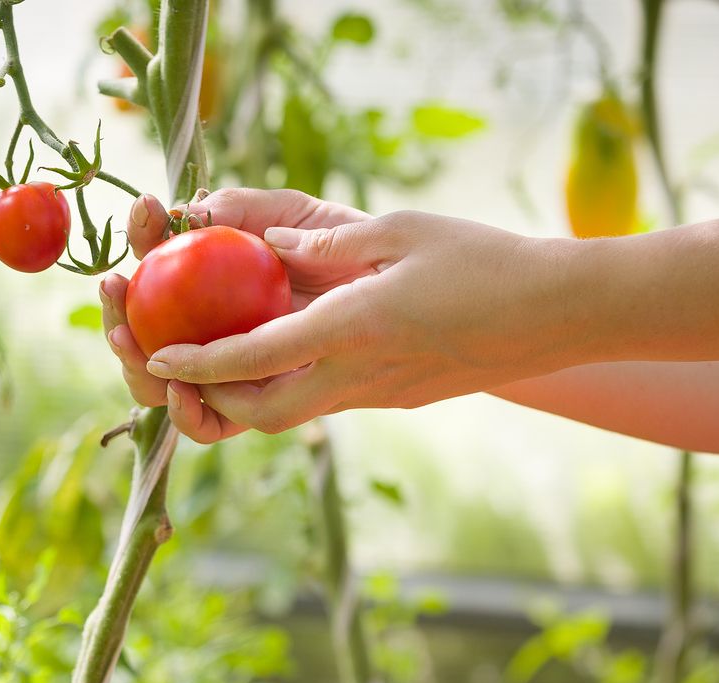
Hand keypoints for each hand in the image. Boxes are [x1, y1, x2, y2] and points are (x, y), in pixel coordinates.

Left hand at [100, 187, 572, 441]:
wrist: (560, 315)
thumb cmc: (488, 261)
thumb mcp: (403, 231)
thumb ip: (331, 238)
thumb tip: (273, 243)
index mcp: (354, 330)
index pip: (254, 358)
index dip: (197, 362)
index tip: (157, 357)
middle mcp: (358, 377)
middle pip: (259, 415)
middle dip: (209, 401)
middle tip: (177, 367)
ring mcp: (377, 396)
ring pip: (289, 416)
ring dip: (244, 398)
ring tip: (213, 361)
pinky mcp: (393, 399)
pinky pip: (322, 402)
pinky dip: (285, 386)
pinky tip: (275, 351)